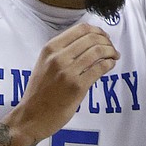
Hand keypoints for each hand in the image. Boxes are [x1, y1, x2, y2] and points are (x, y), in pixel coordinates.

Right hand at [6, 24, 119, 141]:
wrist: (31, 116)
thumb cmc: (39, 91)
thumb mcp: (44, 63)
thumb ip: (62, 51)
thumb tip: (87, 42)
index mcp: (50, 48)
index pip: (81, 29)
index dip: (97, 30)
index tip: (104, 37)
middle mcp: (58, 57)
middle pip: (92, 38)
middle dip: (107, 41)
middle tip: (112, 48)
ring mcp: (68, 72)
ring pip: (98, 52)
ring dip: (111, 52)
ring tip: (114, 56)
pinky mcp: (77, 87)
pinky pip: (99, 68)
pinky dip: (109, 64)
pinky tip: (110, 65)